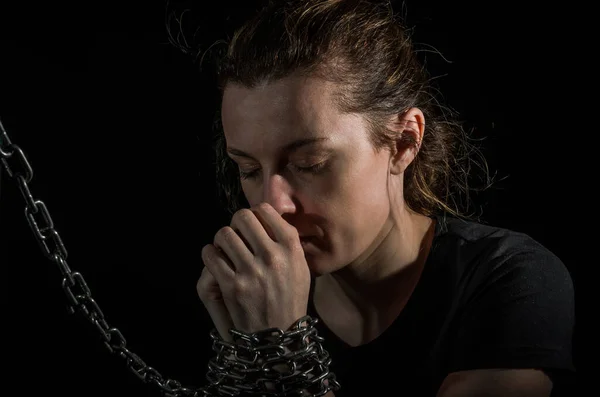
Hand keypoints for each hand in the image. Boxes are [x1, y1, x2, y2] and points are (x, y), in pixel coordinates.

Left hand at [197, 203, 310, 341]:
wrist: (278, 335)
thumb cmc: (290, 298)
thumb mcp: (301, 267)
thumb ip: (288, 241)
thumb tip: (269, 215)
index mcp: (291, 247)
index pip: (265, 210)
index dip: (255, 214)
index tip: (252, 225)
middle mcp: (273, 256)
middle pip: (242, 217)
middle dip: (235, 224)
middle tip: (236, 235)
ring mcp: (251, 271)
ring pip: (223, 234)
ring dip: (221, 240)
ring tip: (225, 249)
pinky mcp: (232, 285)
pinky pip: (210, 255)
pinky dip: (210, 255)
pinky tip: (216, 261)